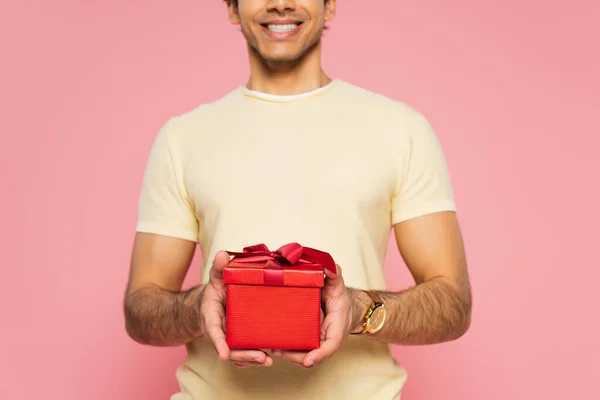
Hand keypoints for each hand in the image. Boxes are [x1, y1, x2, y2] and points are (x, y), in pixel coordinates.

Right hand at [200, 250, 273, 367]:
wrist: (212, 304)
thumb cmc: (216, 292)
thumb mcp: (216, 278)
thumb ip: (219, 267)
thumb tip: (222, 253)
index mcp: (212, 316)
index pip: (213, 330)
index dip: (218, 342)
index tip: (223, 354)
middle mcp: (220, 331)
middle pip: (229, 348)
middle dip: (244, 355)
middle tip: (261, 357)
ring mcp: (228, 338)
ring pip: (237, 355)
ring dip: (251, 360)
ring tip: (267, 360)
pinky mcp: (238, 342)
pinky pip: (243, 354)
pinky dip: (253, 359)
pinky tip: (268, 359)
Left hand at [272, 265, 358, 367]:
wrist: (345, 308)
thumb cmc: (340, 299)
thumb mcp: (338, 285)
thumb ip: (334, 274)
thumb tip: (328, 265)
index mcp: (337, 329)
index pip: (330, 346)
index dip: (319, 354)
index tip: (308, 360)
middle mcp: (327, 340)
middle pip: (313, 356)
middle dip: (296, 356)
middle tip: (279, 350)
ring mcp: (319, 343)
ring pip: (305, 356)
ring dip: (290, 355)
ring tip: (274, 348)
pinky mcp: (311, 341)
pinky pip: (301, 351)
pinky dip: (290, 351)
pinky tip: (276, 346)